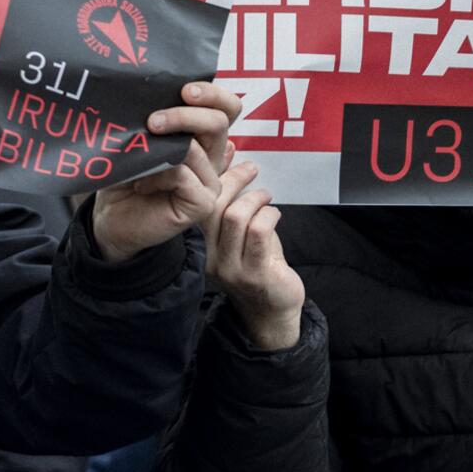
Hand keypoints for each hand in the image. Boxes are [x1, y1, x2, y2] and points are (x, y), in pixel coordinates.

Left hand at [90, 81, 240, 262]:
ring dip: (161, 146)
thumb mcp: (139, 137)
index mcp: (201, 136)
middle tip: (153, 121)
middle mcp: (212, 157)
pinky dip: (158, 175)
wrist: (112, 217)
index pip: (227, 107)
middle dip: (185, 114)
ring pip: (198, 148)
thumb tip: (158, 90)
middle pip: (219, 121)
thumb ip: (157, 116)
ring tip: (136, 156)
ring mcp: (210, 181)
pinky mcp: (203, 203)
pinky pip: (184, 175)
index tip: (184, 90)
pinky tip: (141, 184)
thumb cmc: (125, 175)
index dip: (213, 94)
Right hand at [202, 162, 305, 350]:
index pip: (198, 205)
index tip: (229, 159)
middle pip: (211, 207)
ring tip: (265, 196)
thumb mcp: (238, 237)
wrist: (271, 312)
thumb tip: (231, 163)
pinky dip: (268, 215)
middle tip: (251, 170)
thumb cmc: (258, 267)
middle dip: (233, 181)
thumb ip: (232, 207)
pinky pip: (258, 232)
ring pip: (234, 217)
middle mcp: (210, 257)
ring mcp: (231, 267)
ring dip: (254, 199)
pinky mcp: (255, 273)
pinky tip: (274, 214)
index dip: (212, 177)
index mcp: (202, 246)